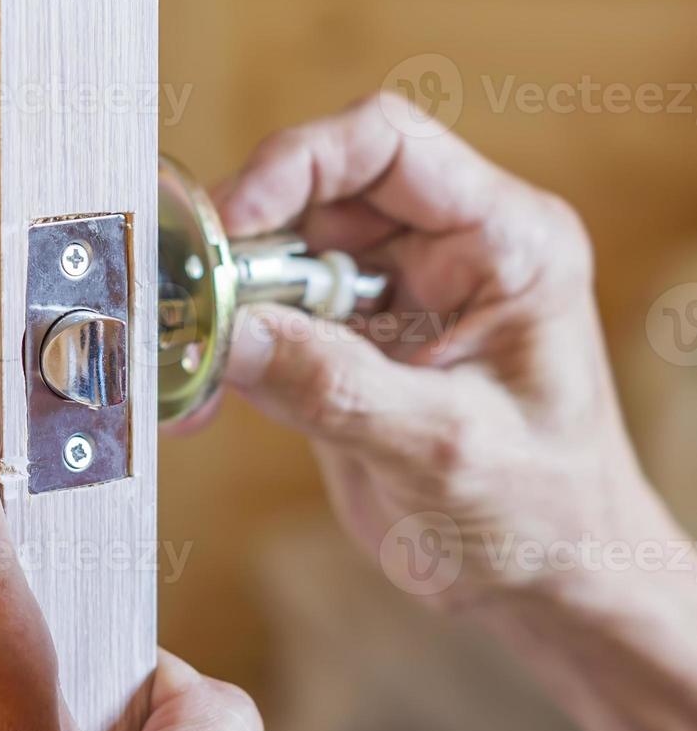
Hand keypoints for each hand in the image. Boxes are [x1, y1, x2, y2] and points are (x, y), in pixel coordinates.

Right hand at [207, 93, 679, 607]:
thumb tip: (226, 330)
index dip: (297, 164)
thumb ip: (336, 386)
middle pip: (315, 195)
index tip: (230, 224)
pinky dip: (224, 352)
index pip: (387, 144)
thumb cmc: (542, 516)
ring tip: (185, 357)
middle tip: (188, 300)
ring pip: (278, 256)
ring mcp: (390, 297)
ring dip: (225, 302)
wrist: (546, 586)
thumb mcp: (445, 448)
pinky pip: (266, 321)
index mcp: (504, 241)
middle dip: (244, 244)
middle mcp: (444, 252)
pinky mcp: (346, 345)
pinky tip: (195, 398)